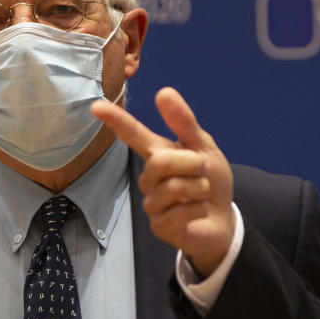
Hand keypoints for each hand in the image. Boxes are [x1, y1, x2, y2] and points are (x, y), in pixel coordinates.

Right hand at [91, 87, 234, 275]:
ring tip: (201, 194)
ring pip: (174, 187)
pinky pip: (180, 211)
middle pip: (161, 162)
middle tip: (205, 172)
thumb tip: (163, 91)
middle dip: (192, 164)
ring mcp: (151, 203)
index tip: (96, 106)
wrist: (223, 219)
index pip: (132, 134)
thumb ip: (184, 123)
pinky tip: (198, 212)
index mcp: (158, 153)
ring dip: (199, 188)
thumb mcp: (204, 147)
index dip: (116, 120)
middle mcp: (149, 177)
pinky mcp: (158, 227)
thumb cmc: (211, 180)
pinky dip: (199, 209)